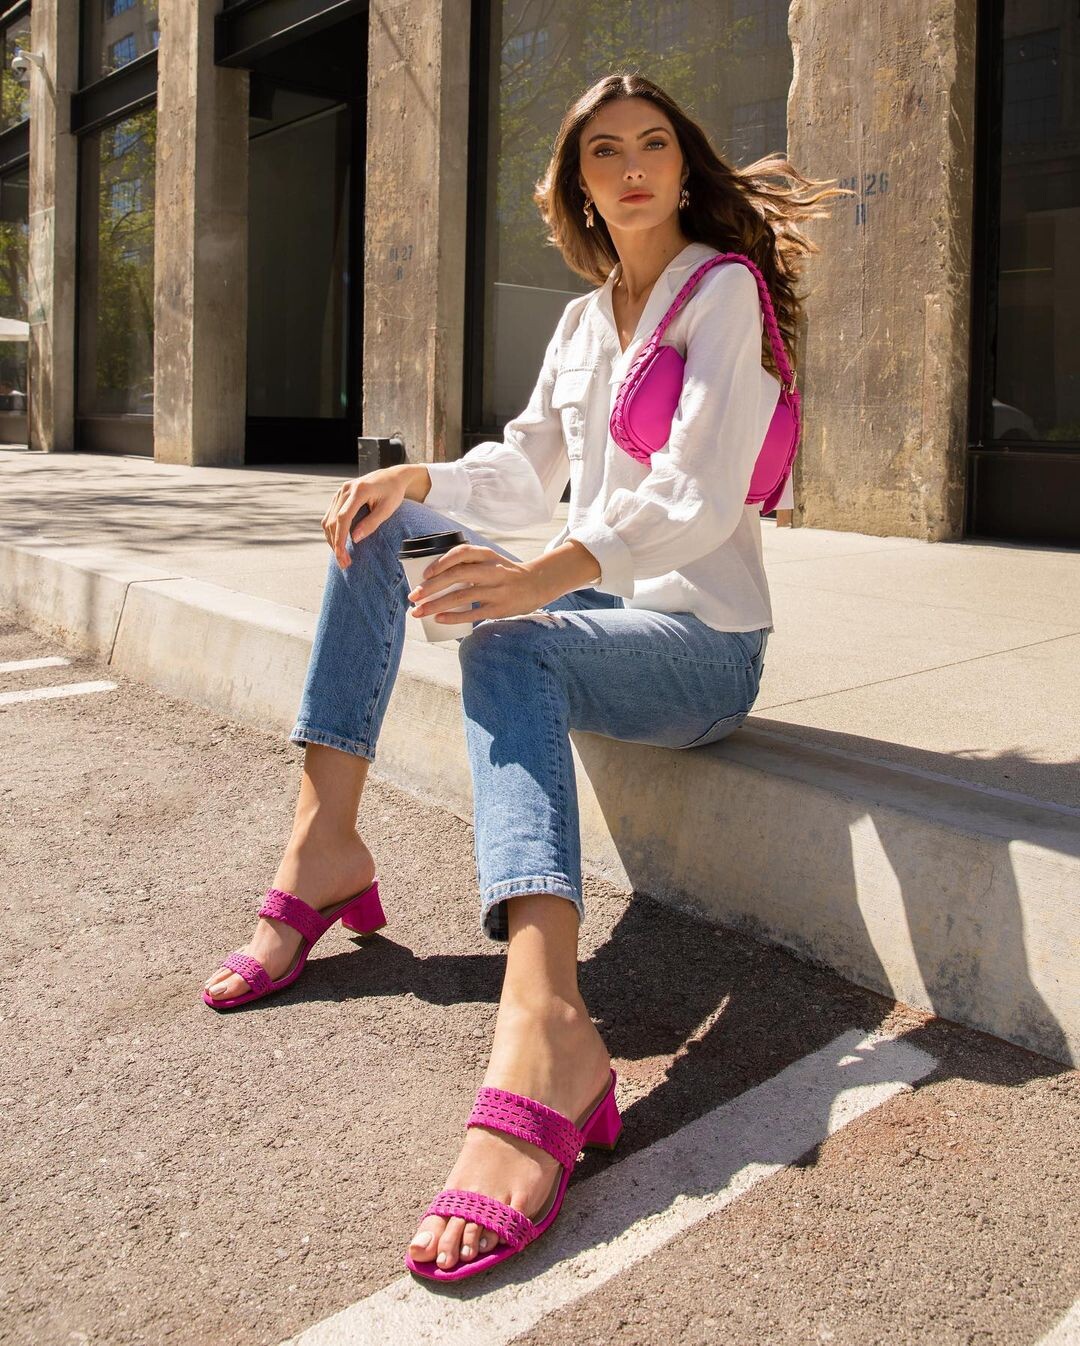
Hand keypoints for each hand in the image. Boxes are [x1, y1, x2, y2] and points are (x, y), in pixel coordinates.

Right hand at [321, 467, 408, 569]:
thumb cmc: (393, 493)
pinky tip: (339, 544)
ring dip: (332, 540)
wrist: (391, 477)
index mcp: (359, 490)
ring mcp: (340, 492)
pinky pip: (330, 516)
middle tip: (344, 563)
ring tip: (342, 557)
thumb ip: (372, 523)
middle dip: (336, 544)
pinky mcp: (339, 496)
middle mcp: (346, 489)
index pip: (343, 517)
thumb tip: (355, 539)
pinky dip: (332, 532)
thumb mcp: (388, 509)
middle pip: (333, 520)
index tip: (342, 555)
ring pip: (328, 519)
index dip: (340, 538)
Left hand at [407, 545, 549, 624]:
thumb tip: (432, 573)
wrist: (536, 584)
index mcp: (487, 555)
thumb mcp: (489, 560)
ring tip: (419, 611)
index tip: (424, 574)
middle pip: (457, 575)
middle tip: (413, 597)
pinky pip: (473, 614)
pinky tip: (439, 620)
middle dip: (431, 587)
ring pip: (461, 596)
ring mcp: (496, 590)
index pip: (462, 553)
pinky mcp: (499, 608)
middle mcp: (492, 570)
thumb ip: (467, 562)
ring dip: (437, 605)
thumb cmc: (503, 572)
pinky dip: (454, 617)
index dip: (441, 562)